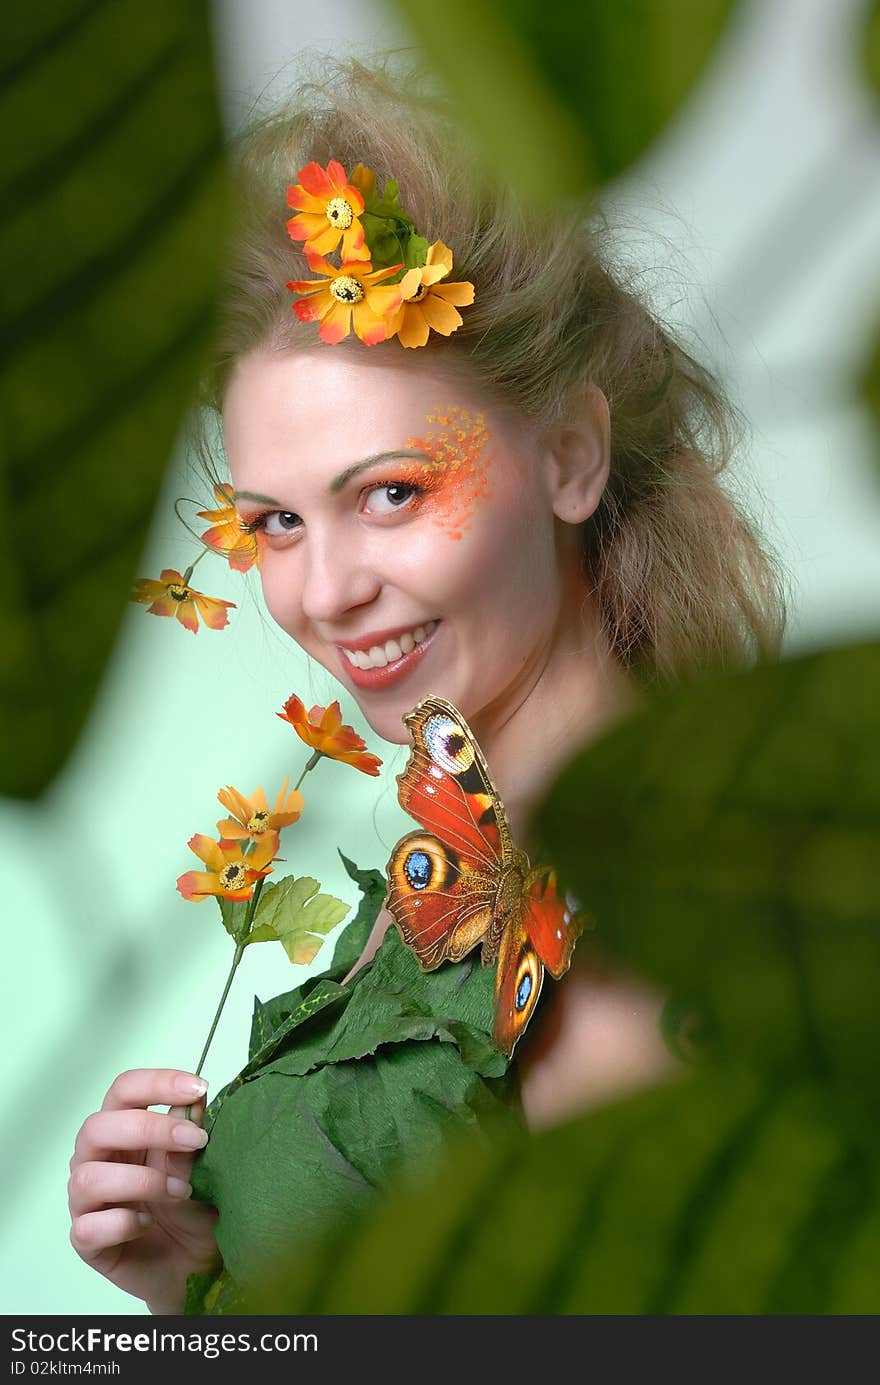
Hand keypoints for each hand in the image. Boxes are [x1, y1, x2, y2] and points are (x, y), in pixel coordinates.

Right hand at [69, 1069, 221, 1313]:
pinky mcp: (85, 1240)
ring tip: (180, 1191)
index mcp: (123, 1132)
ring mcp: (85, 1201)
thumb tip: (193, 1100)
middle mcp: (97, 1160)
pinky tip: (148, 1224)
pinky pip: (88, 1227)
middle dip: (149, 1128)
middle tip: (195, 1140)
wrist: (191, 1266)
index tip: (197, 1086)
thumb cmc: (190, 1210)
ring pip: (88, 1177)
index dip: (156, 1083)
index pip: (123, 1091)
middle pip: (97, 1126)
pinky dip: (123, 1222)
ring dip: (141, 1180)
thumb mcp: (199, 1170)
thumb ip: (188, 1138)